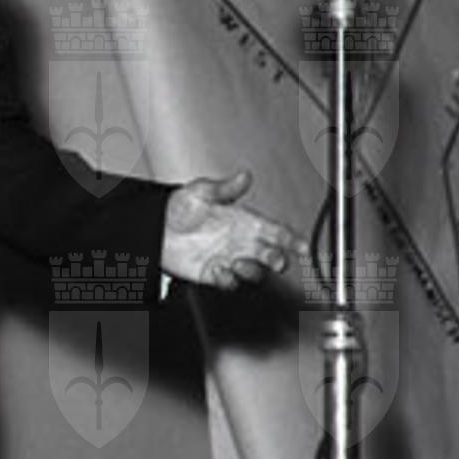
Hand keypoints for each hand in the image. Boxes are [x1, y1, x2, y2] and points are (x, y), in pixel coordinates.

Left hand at [160, 167, 305, 291]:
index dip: (292, 239)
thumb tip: (244, 176)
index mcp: (245, 221)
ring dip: (252, 270)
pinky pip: (229, 282)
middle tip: (276, 260)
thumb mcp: (201, 191)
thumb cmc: (179, 207)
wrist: (155, 227)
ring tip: (239, 262)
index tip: (303, 247)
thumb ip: (224, 187)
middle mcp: (241, 242)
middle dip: (278, 260)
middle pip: (270, 255)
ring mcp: (229, 259)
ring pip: (254, 272)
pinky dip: (228, 280)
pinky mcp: (214, 274)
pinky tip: (220, 271)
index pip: (276, 231)